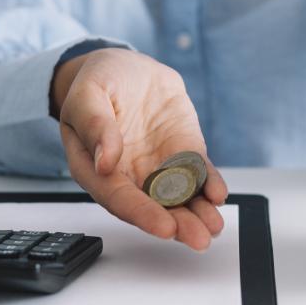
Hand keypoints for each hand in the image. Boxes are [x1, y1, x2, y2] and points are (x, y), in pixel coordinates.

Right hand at [52, 48, 227, 249]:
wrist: (127, 67)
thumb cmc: (100, 81)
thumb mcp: (88, 94)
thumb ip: (94, 125)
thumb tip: (105, 161)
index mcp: (95, 166)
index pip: (117, 197)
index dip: (141, 213)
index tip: (163, 226)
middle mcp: (128, 174)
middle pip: (151, 206)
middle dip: (177, 224)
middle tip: (198, 237)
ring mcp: (157, 165)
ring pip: (178, 197)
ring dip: (197, 213)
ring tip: (214, 226)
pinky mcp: (182, 151)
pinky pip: (197, 173)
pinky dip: (209, 185)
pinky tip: (218, 194)